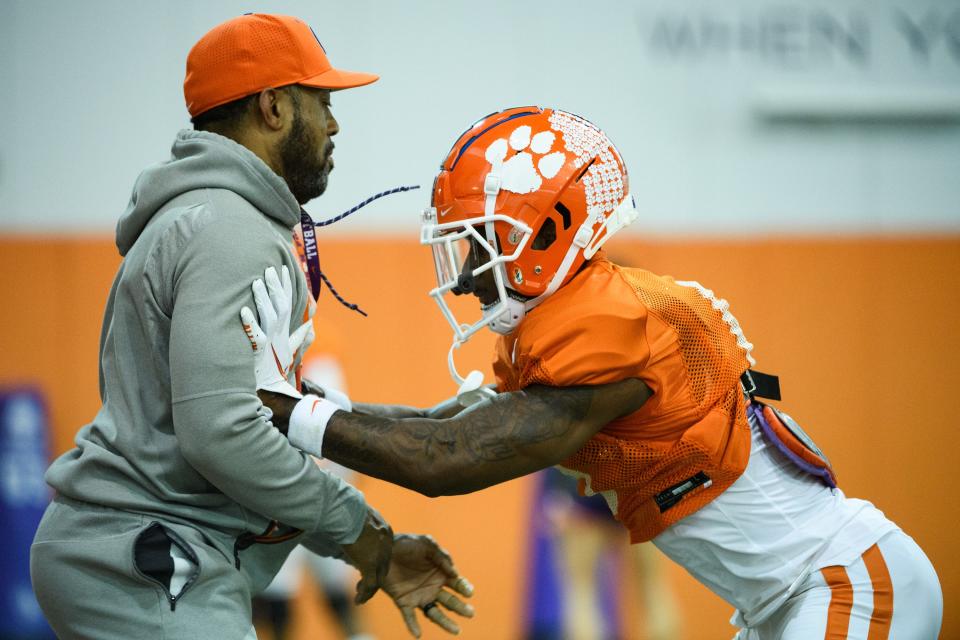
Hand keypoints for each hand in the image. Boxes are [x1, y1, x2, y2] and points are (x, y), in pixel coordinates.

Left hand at [240, 265, 299, 396]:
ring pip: (269, 317)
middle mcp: (279, 335)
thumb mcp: (289, 354)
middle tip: (270, 268)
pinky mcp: (258, 353)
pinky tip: (243, 311)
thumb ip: (299, 340)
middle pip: (281, 306)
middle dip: (276, 286)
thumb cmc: (275, 372)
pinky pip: (254, 336)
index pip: (289, 303)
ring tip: (257, 282)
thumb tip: (310, 327)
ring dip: (263, 299)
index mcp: (285, 332)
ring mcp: (269, 343)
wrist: (271, 393)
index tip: (284, 268)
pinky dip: (249, 323)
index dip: (287, 285)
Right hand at [341, 507, 393, 603]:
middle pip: (384, 567)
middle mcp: (387, 545)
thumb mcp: (360, 517)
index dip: (376, 563)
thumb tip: (350, 523)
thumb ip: (361, 525)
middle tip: (362, 586)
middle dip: (374, 578)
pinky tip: (358, 601)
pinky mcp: (370, 564)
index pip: (385, 553)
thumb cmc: (348, 510)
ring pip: (378, 579)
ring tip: (360, 598)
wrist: (346, 511)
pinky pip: (371, 584)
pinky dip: (365, 595)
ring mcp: (380, 555)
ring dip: (369, 591)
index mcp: (386, 532)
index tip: (364, 568)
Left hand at [383, 534, 474, 637]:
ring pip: (435, 613)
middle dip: (461, 608)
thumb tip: (455, 573)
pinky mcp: (403, 601)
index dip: (464, 588)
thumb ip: (442, 556)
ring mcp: (419, 596)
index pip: (457, 584)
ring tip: (456, 630)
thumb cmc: (407, 544)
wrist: (383, 548)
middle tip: (470, 613)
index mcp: (441, 573)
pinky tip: (417, 634)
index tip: (469, 592)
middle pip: (450, 601)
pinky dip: (413, 626)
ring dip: (445, 622)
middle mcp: (432, 588)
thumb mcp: (427, 544)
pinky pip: (409, 616)